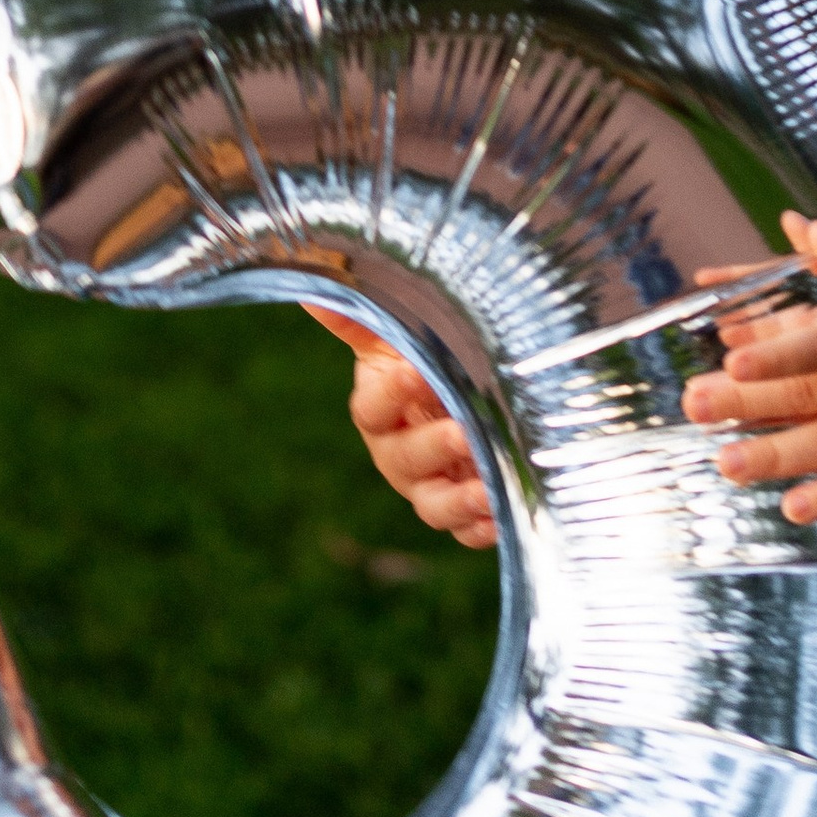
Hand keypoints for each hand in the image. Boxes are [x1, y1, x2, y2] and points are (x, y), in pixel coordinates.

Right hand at [303, 308, 497, 548]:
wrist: (461, 395)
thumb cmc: (423, 362)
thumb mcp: (398, 337)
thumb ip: (362, 319)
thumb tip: (317, 286)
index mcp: (378, 412)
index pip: (373, 409)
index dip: (390, 394)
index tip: (412, 373)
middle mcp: (397, 455)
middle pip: (405, 460)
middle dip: (434, 447)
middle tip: (464, 431)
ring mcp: (429, 487)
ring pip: (433, 505)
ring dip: (458, 500)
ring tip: (485, 489)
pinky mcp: (462, 511)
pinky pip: (465, 530)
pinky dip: (481, 527)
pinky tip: (499, 516)